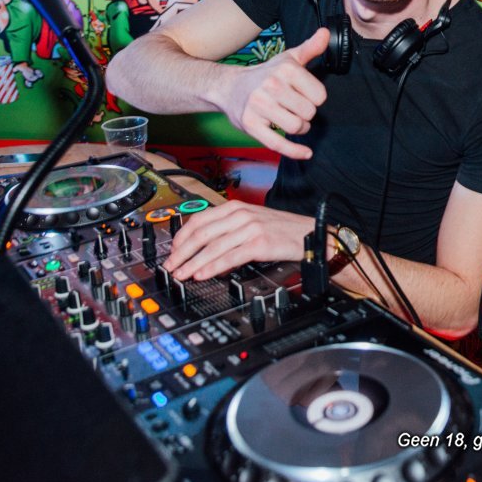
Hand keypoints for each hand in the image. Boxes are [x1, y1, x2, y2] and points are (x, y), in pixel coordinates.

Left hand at [163, 200, 311, 279]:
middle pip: (201, 233)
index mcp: (236, 207)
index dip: (181, 237)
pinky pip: (229, 257)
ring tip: (181, 274)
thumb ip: (229, 230)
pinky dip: (212, 267)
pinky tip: (203, 274)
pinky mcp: (258, 243)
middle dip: (182, 252)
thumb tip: (205, 248)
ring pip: (212, 247)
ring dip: (193, 263)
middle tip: (170, 266)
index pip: (199, 219)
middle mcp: (241, 215)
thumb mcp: (253, 222)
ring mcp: (250, 228)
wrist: (310, 234)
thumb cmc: (283, 230)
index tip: (172, 251)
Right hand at [221, 27, 329, 158]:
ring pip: (296, 127)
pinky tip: (306, 153)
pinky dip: (295, 151)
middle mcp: (272, 85)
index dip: (315, 98)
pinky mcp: (251, 125)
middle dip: (306, 114)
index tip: (303, 95)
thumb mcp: (288, 59)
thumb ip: (310, 48)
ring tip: (289, 119)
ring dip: (298, 128)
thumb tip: (325, 32)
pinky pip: (278, 144)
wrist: (228, 88)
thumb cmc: (265, 75)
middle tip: (293, 107)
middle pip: (309, 113)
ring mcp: (259, 106)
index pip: (320, 96)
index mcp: (286, 69)